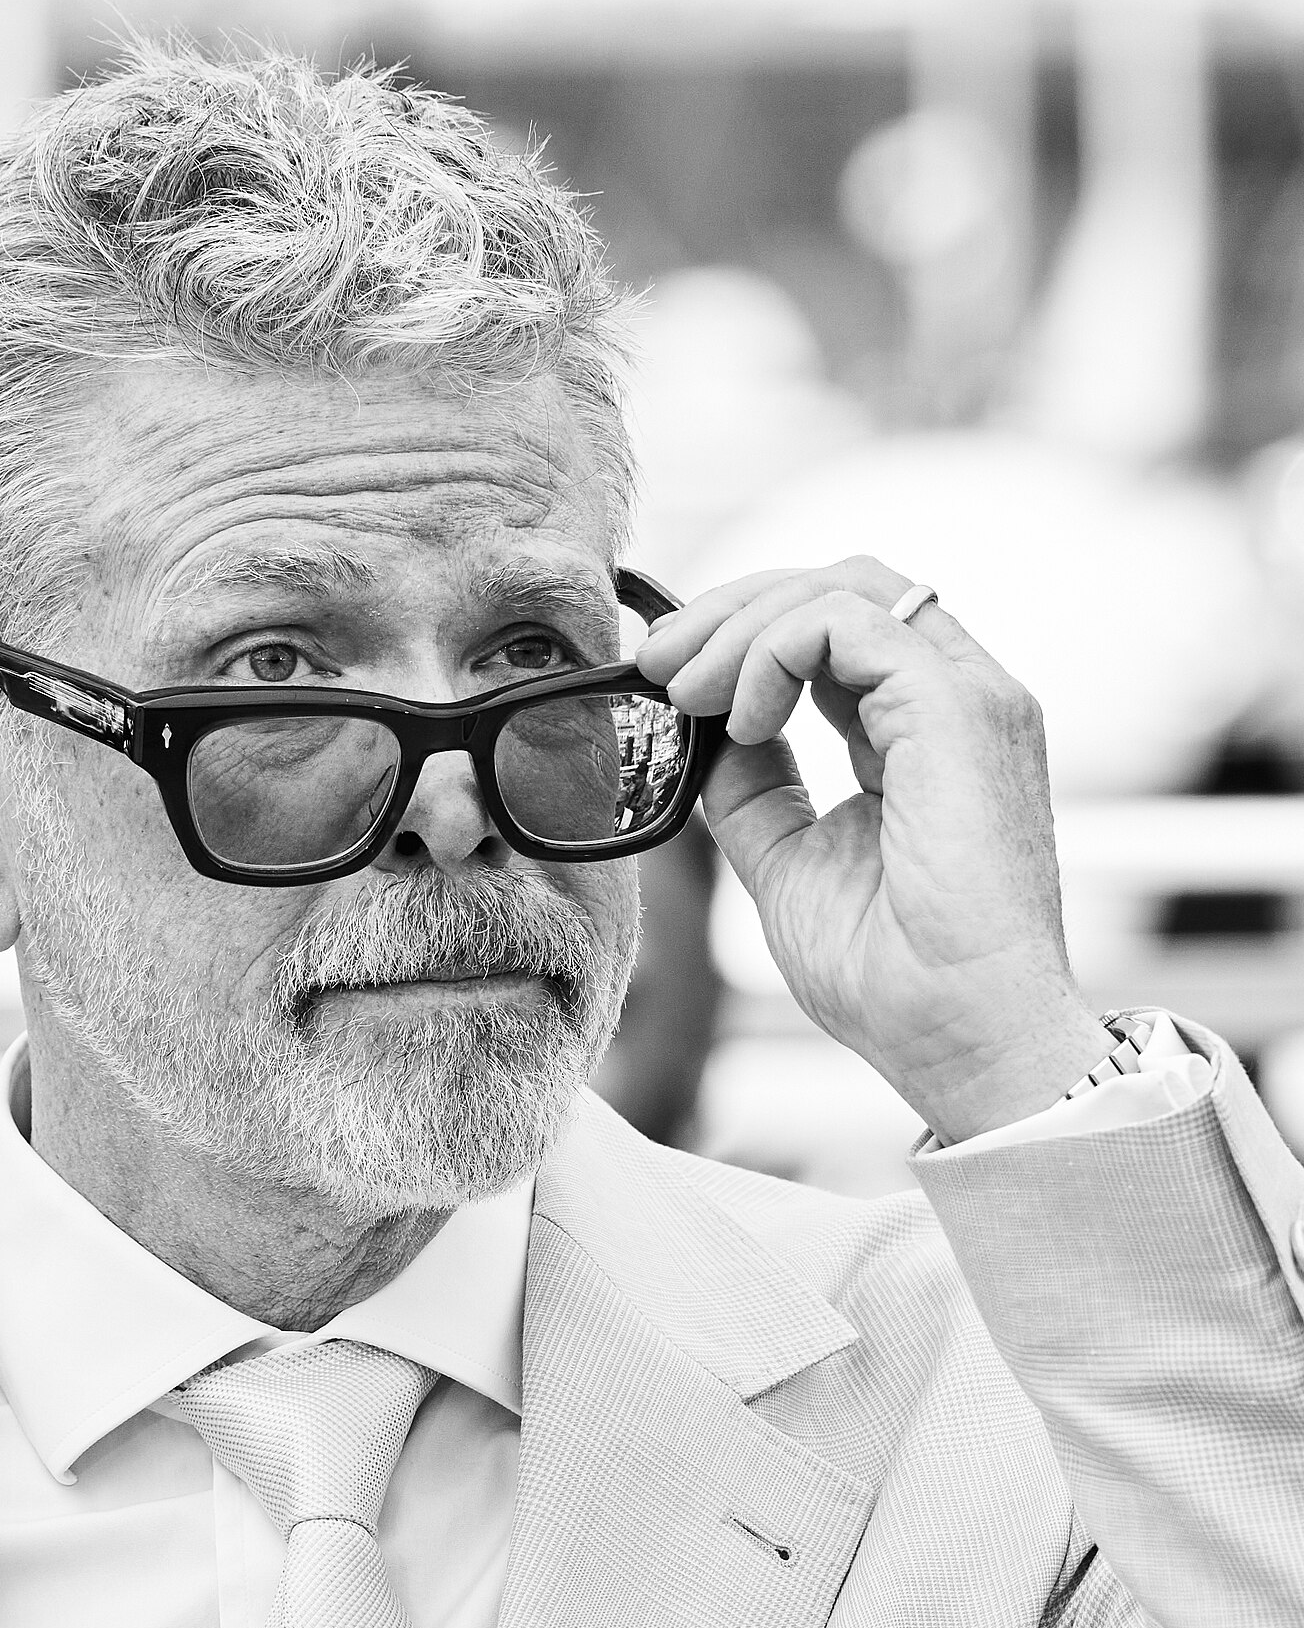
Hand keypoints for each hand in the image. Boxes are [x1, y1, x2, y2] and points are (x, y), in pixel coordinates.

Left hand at [635, 555, 1112, 1143]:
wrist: (960, 1041)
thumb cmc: (895, 979)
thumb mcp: (789, 863)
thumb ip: (754, 791)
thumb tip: (702, 735)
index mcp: (928, 734)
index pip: (840, 631)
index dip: (747, 635)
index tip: (668, 680)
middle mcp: (959, 702)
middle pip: (844, 585)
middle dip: (735, 610)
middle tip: (658, 663)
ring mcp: (970, 699)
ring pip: (847, 586)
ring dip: (743, 624)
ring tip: (685, 691)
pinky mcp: (959, 710)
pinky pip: (848, 622)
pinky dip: (774, 650)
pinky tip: (740, 717)